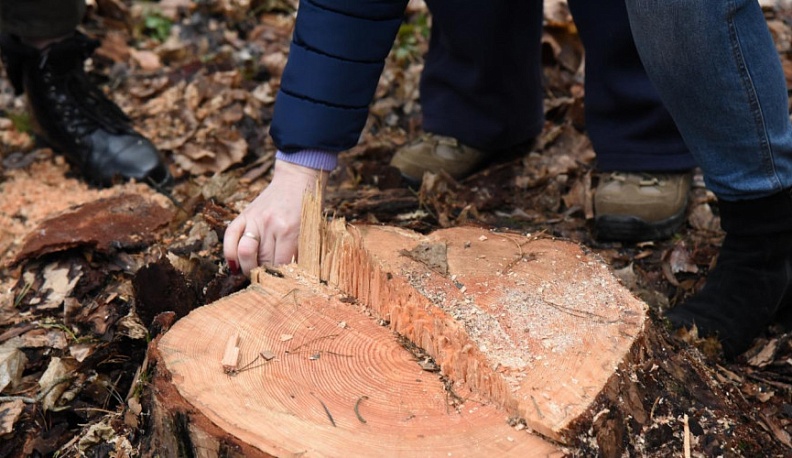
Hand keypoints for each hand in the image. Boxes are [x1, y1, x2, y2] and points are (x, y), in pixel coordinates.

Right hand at [223, 160, 327, 274]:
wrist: (297, 179)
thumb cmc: (307, 209)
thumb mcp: (310, 230)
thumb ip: (301, 252)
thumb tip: (291, 277)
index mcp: (290, 230)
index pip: (281, 264)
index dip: (281, 277)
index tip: (283, 283)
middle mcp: (270, 224)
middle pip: (262, 260)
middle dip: (265, 274)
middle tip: (269, 280)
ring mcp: (255, 218)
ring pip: (244, 252)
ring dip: (248, 267)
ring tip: (254, 273)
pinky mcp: (244, 214)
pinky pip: (230, 237)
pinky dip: (230, 254)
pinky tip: (234, 266)